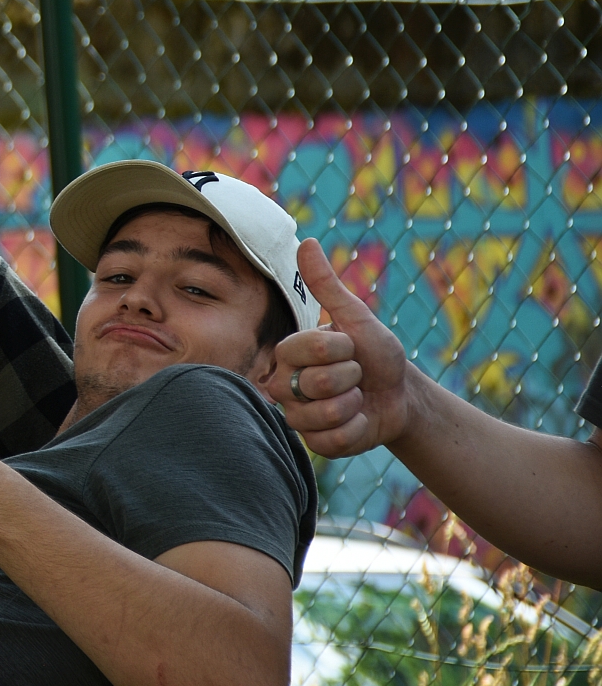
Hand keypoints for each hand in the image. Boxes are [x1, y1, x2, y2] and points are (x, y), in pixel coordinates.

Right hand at [260, 239, 415, 455]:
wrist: (401, 395)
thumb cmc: (376, 353)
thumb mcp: (356, 317)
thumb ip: (326, 285)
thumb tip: (307, 241)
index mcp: (290, 354)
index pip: (305, 350)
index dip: (339, 349)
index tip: (350, 347)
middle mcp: (284, 385)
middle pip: (315, 384)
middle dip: (350, 378)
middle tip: (356, 376)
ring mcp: (298, 416)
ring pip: (321, 414)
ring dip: (354, 406)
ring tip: (358, 399)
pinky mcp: (315, 444)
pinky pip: (332, 440)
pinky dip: (356, 430)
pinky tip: (359, 421)